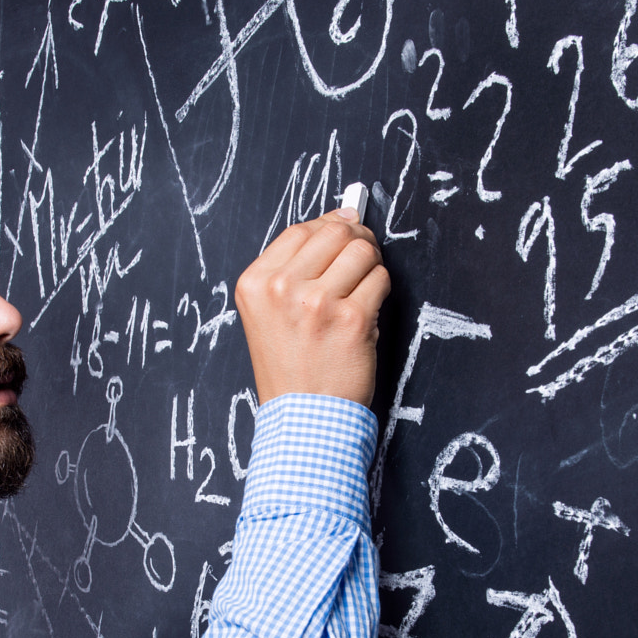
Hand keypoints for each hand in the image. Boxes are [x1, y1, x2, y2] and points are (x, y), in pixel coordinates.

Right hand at [234, 208, 389, 406]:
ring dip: (371, 265)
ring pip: (362, 251)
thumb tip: (341, 219)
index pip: (301, 230)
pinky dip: (381, 290)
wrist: (302, 418)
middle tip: (363, 256)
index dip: (330, 226)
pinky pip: (380, 280)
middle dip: (356, 239)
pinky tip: (368, 310)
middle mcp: (283, 289)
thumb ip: (293, 270)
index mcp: (256, 283)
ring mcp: (318, 303)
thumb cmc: (290, 369)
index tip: (345, 232)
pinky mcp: (352, 319)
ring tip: (363, 288)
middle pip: (335, 232)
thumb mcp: (268, 314)